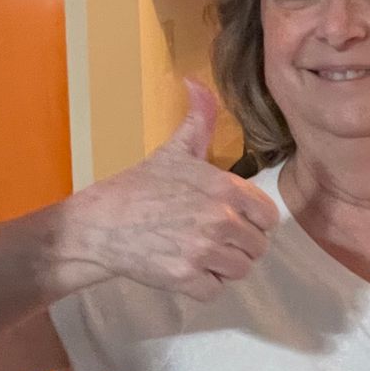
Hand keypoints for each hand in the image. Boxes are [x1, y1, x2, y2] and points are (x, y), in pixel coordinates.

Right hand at [61, 81, 279, 299]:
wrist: (101, 225)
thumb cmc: (138, 187)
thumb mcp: (173, 151)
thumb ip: (198, 119)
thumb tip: (195, 80)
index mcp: (225, 188)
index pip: (268, 216)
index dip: (253, 220)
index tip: (233, 219)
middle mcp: (220, 220)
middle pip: (257, 247)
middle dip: (238, 245)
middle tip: (211, 237)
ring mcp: (204, 251)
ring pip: (240, 270)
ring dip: (223, 266)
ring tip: (199, 252)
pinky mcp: (187, 278)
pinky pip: (216, 290)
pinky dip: (202, 284)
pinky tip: (185, 267)